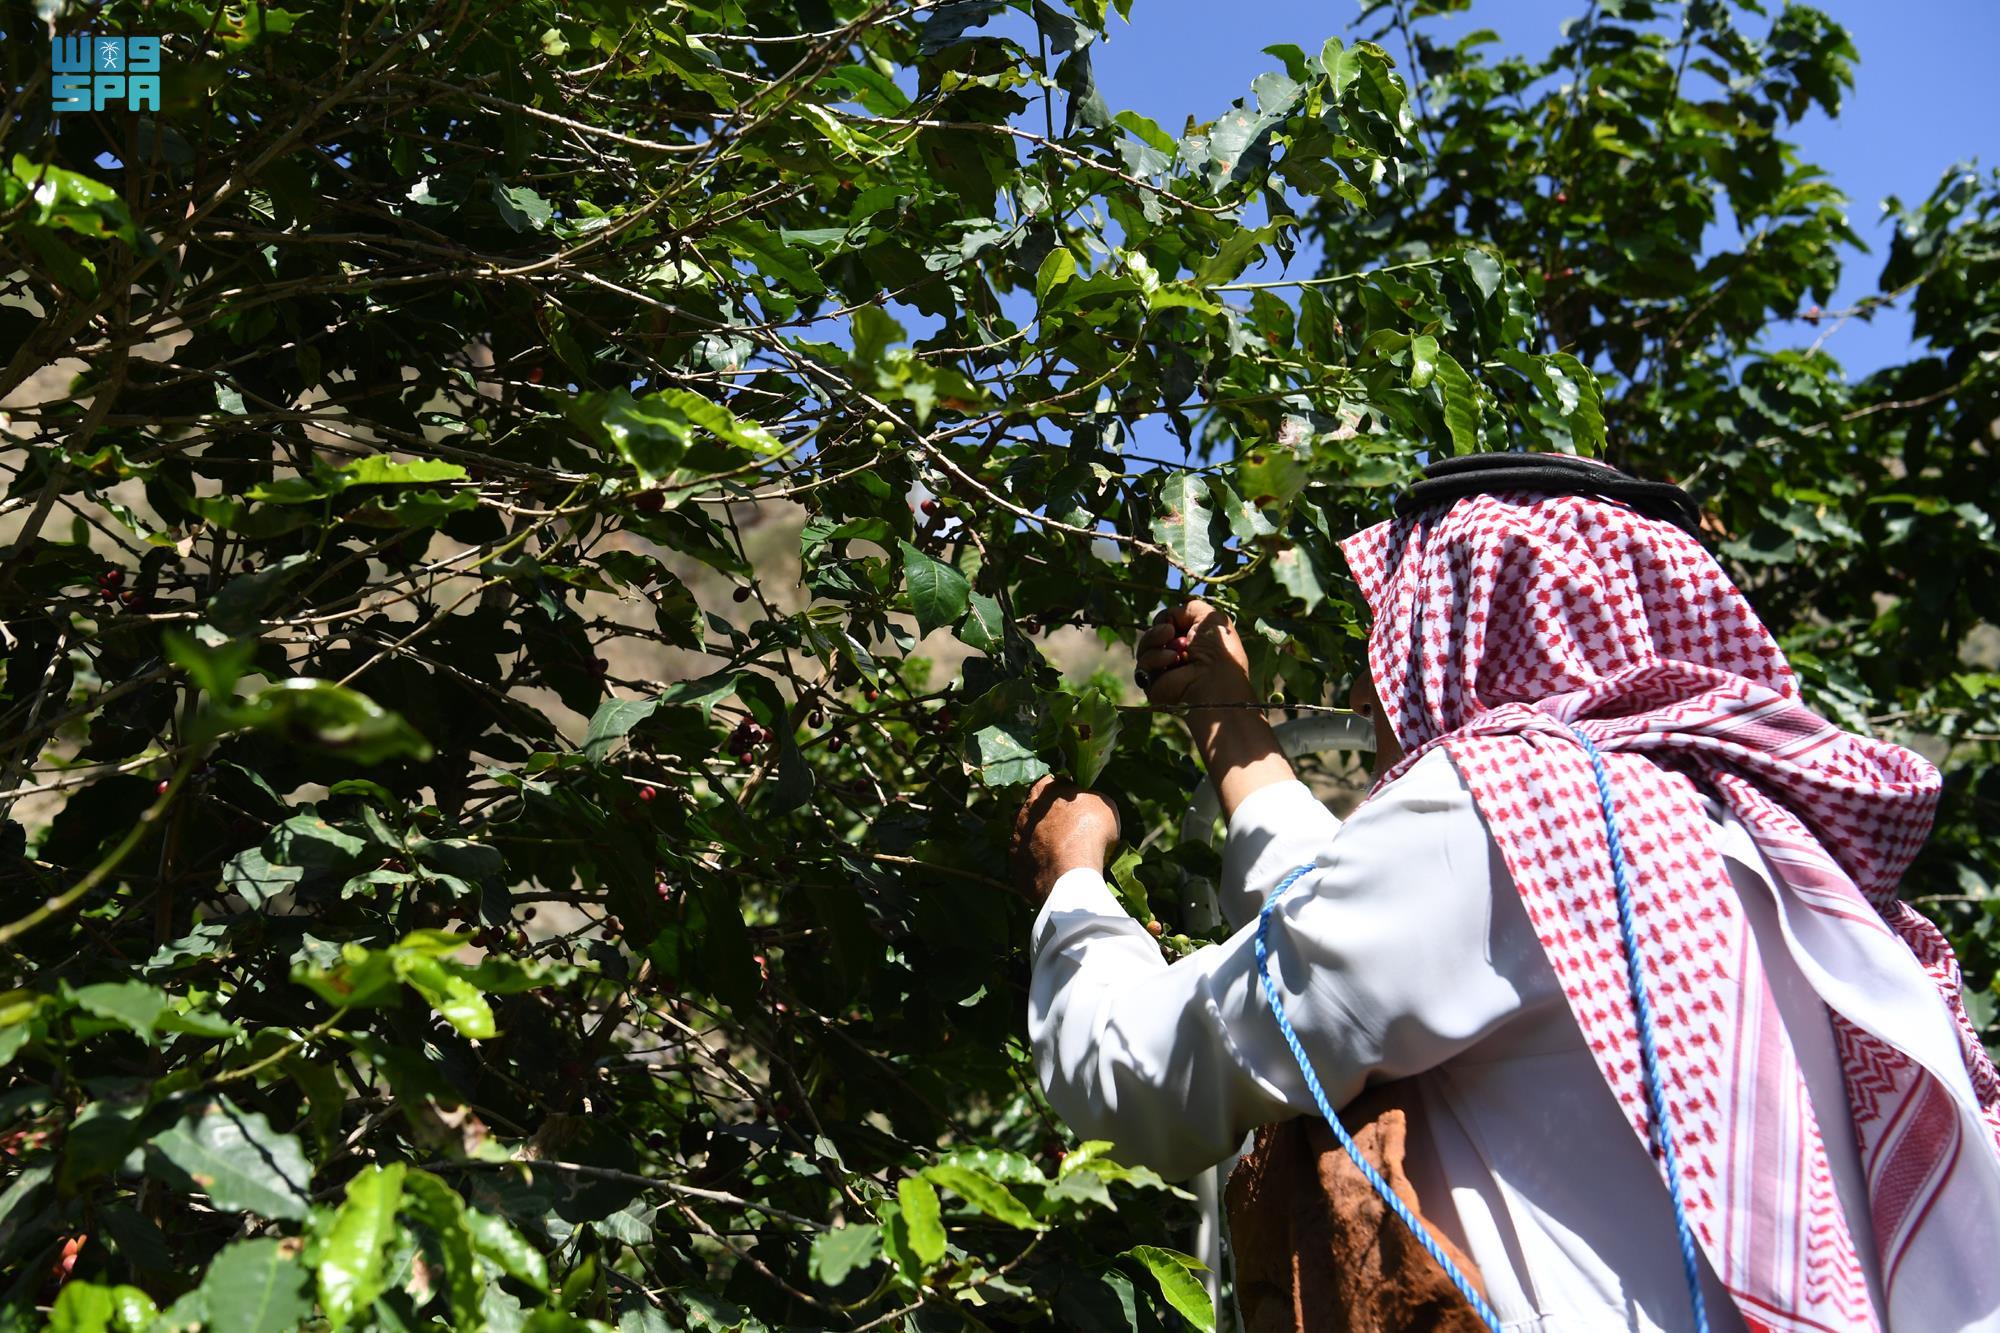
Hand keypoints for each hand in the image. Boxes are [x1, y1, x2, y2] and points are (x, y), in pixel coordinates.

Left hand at [1010, 776, 1119, 904]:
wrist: (1070, 872)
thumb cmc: (1090, 831)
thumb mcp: (1103, 804)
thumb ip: (1090, 798)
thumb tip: (1087, 802)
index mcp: (1044, 789)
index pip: (1055, 783)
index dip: (1068, 793)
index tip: (1080, 804)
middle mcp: (1024, 809)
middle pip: (1039, 809)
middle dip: (1053, 817)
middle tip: (1073, 830)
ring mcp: (1016, 836)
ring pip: (1031, 834)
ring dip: (1044, 840)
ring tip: (1066, 853)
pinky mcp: (1014, 860)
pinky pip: (1028, 857)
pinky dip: (1039, 861)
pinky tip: (1056, 868)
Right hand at [1134, 599, 1253, 710]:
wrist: (1213, 681)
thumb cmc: (1218, 650)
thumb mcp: (1211, 617)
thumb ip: (1189, 607)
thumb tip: (1169, 617)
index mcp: (1194, 641)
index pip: (1169, 623)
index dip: (1169, 619)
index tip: (1175, 620)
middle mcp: (1179, 655)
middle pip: (1155, 633)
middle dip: (1161, 628)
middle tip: (1170, 631)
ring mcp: (1164, 669)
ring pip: (1145, 646)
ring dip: (1156, 640)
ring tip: (1175, 647)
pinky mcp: (1151, 683)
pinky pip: (1143, 663)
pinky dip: (1156, 658)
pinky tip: (1171, 660)